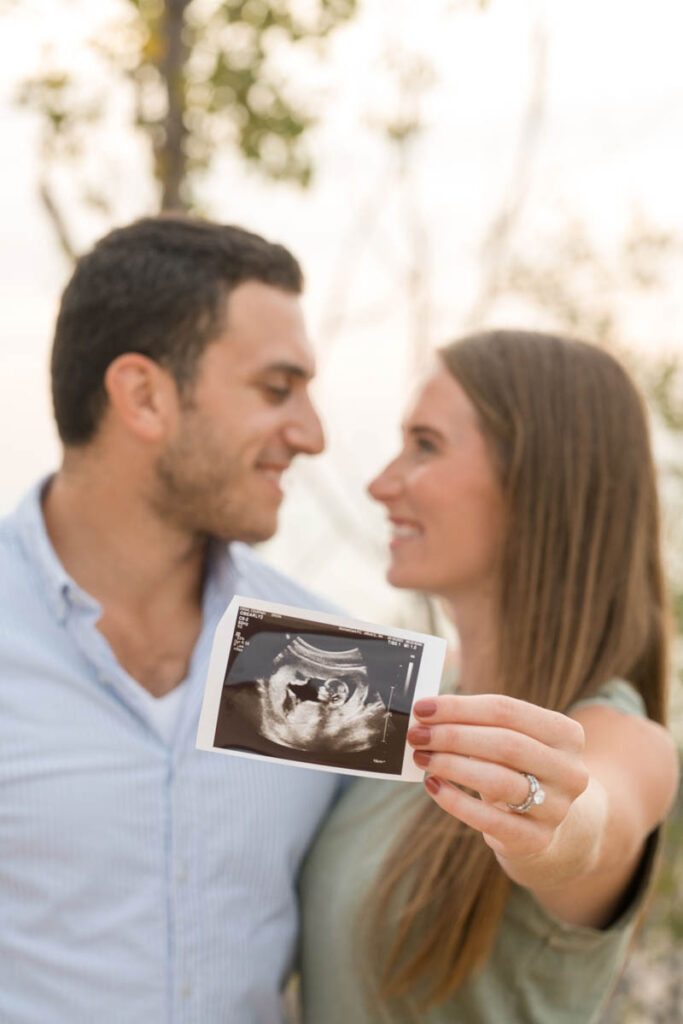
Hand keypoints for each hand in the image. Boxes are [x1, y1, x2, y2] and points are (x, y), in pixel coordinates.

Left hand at [407, 694, 589, 882]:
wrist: (545, 819)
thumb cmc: (518, 766)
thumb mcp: (512, 739)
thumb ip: (478, 723)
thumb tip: (426, 714)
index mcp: (566, 734)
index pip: (507, 710)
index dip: (460, 707)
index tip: (423, 708)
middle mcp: (570, 770)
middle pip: (504, 744)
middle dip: (453, 736)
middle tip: (416, 734)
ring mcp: (556, 808)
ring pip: (498, 780)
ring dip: (451, 765)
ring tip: (421, 757)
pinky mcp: (536, 839)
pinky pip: (490, 820)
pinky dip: (456, 801)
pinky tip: (433, 786)